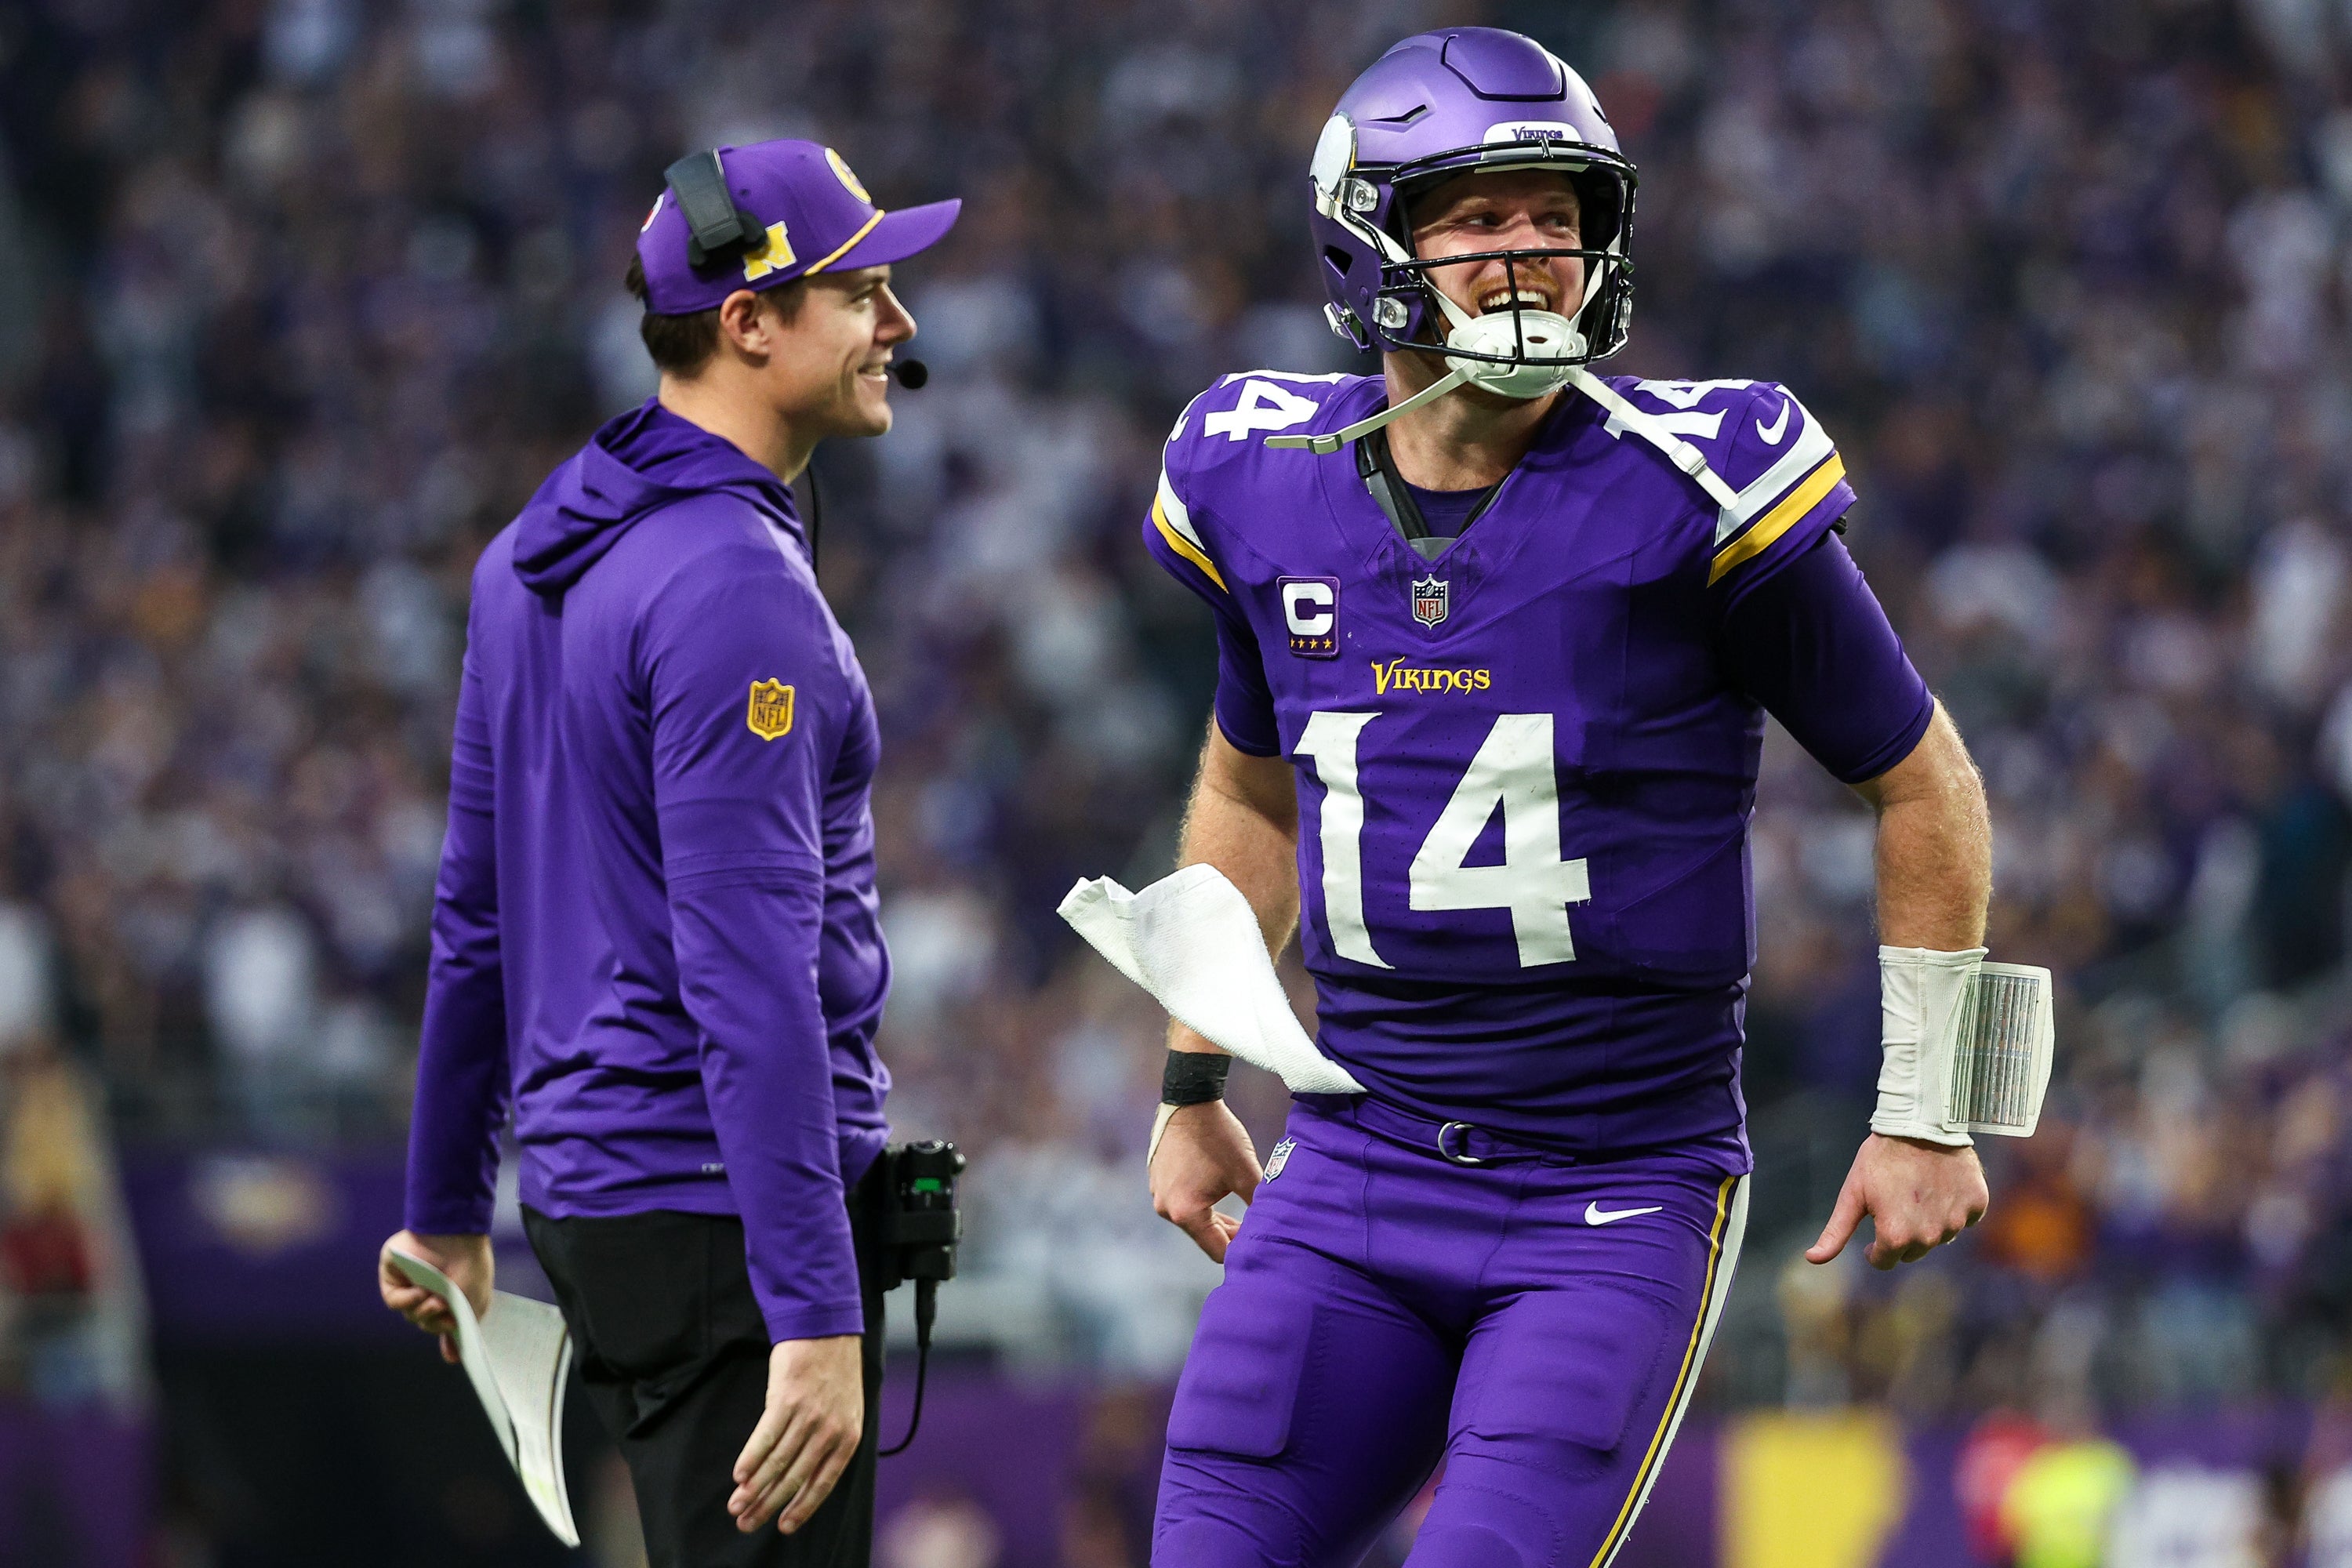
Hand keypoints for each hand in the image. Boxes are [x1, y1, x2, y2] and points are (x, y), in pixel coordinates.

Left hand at [378, 1230, 492, 1363]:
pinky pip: (394, 1301)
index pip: (443, 1323)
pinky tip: (420, 1293)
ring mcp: (410, 1284)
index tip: (454, 1351)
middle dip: (436, 1324)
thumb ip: (460, 1330)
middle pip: (425, 1323)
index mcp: (449, 1295)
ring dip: (423, 1313)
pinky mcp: (393, 1277)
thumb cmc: (471, 1266)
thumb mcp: (474, 1303)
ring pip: (410, 1315)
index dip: (446, 1335)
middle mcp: (430, 1291)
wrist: (456, 1233)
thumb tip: (453, 1359)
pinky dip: (407, 1302)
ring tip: (435, 1301)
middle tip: (448, 1316)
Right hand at [728, 1335, 863, 1535]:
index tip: (783, 1526)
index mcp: (848, 1437)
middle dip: (769, 1505)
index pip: (823, 1483)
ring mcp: (808, 1414)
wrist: (828, 1329)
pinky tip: (739, 1476)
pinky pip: (765, 1436)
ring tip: (736, 1506)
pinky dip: (751, 1458)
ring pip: (778, 1461)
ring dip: (754, 1488)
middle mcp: (830, 1430)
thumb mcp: (847, 1410)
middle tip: (747, 1523)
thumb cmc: (835, 1373)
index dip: (802, 1508)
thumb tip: (803, 1477)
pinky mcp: (786, 1398)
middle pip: (795, 1477)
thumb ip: (830, 1443)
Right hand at [1151, 1100, 1260, 1262]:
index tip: (1261, 1243)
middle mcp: (1166, 1209)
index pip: (1218, 1251)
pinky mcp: (1157, 1180)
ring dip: (1216, 1219)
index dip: (1242, 1250)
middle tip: (1256, 1227)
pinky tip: (1219, 1191)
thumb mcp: (1246, 1173)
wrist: (1189, 1099)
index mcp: (1186, 1213)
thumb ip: (1259, 1205)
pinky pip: (1182, 1202)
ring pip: (1194, 1219)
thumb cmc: (1218, 1136)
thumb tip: (1274, 1226)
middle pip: (1204, 1236)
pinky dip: (1201, 1203)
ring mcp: (1158, 1194)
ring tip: (1242, 1212)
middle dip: (1230, 1235)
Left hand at [1806, 1134, 1988, 1270]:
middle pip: (1912, 1251)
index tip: (1873, 1229)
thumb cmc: (1881, 1157)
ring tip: (1917, 1191)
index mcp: (1896, 1237)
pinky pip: (1965, 1217)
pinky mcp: (1977, 1205)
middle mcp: (1930, 1236)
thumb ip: (1836, 1231)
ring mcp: (1957, 1222)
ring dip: (1928, 1222)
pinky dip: (1953, 1207)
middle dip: (1901, 1234)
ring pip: (1940, 1236)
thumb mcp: (1852, 1194)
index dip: (1874, 1248)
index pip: (1884, 1261)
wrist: (1920, 1123)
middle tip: (1895, 1202)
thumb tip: (1813, 1259)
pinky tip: (1941, 1185)